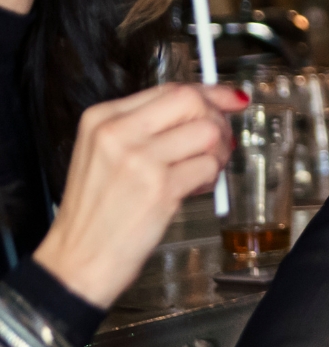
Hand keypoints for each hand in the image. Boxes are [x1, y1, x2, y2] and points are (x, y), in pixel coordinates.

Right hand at [35, 82, 244, 308]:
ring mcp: (139, 159)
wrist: (79, 257)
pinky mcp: (160, 188)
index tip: (232, 99)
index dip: (210, 93)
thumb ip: (151, 129)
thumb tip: (208, 109)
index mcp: (102, 117)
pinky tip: (194, 189)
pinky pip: (209, 166)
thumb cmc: (99, 210)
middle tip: (219, 144)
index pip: (170, 89)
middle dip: (218, 120)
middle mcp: (117, 132)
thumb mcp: (109, 155)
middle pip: (192, 102)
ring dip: (218, 153)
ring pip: (208, 132)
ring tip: (202, 171)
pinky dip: (212, 178)